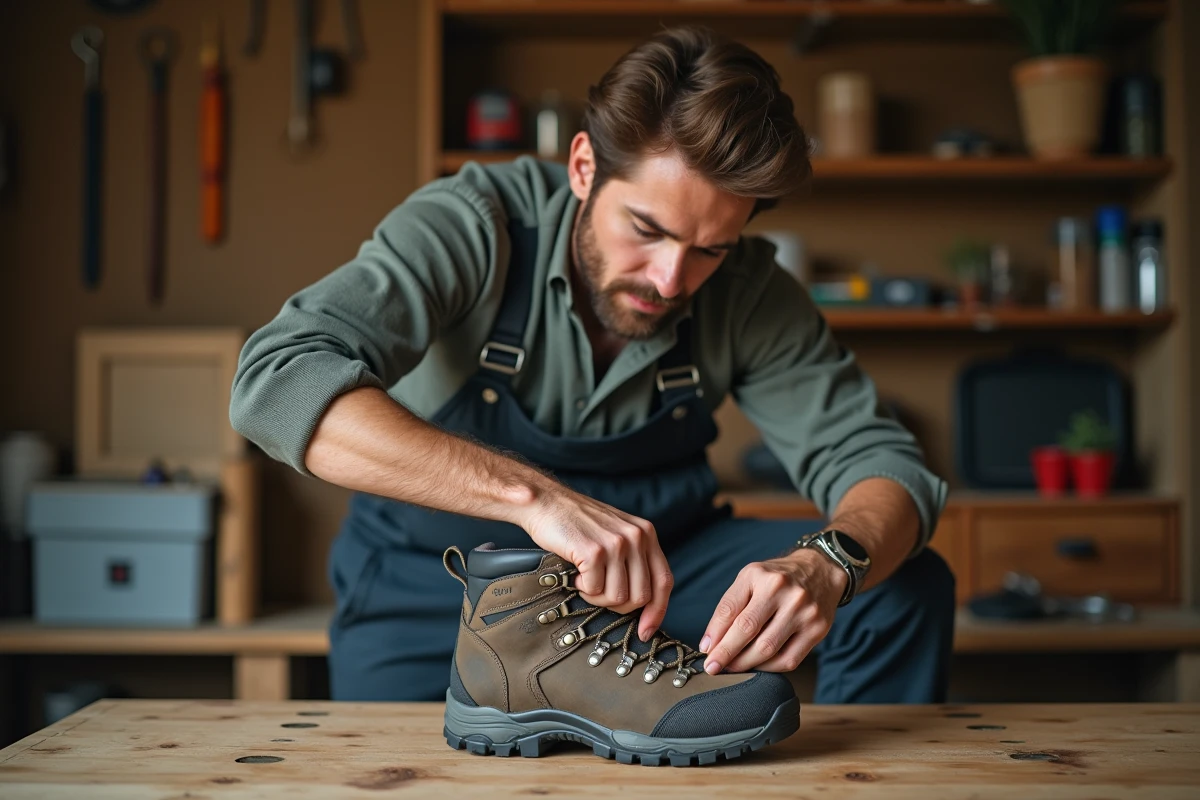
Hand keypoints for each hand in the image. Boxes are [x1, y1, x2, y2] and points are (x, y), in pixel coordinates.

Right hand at [519, 486, 672, 640]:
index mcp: (646, 533)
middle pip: (641, 596)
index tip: (646, 630)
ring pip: (618, 598)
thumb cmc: (578, 523)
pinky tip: (576, 572)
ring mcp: (617, 543)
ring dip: (597, 596)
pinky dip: (582, 588)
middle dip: (618, 605)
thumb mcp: (617, 534)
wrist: (546, 503)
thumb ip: (635, 559)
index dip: (657, 611)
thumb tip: (644, 603)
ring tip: (585, 577)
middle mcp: (636, 537)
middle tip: (598, 590)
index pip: (664, 581)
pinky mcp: (595, 551)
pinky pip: (595, 590)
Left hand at [698, 549, 846, 674]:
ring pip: (768, 649)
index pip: (731, 609)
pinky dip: (769, 668)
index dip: (715, 634)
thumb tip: (710, 644)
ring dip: (746, 664)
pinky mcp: (817, 630)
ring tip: (734, 667)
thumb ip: (729, 607)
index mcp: (762, 577)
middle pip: (748, 630)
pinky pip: (789, 660)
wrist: (821, 571)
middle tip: (713, 667)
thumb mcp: (750, 579)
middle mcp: (785, 592)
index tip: (705, 652)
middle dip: (726, 653)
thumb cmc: (777, 579)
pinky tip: (759, 666)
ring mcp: (804, 612)